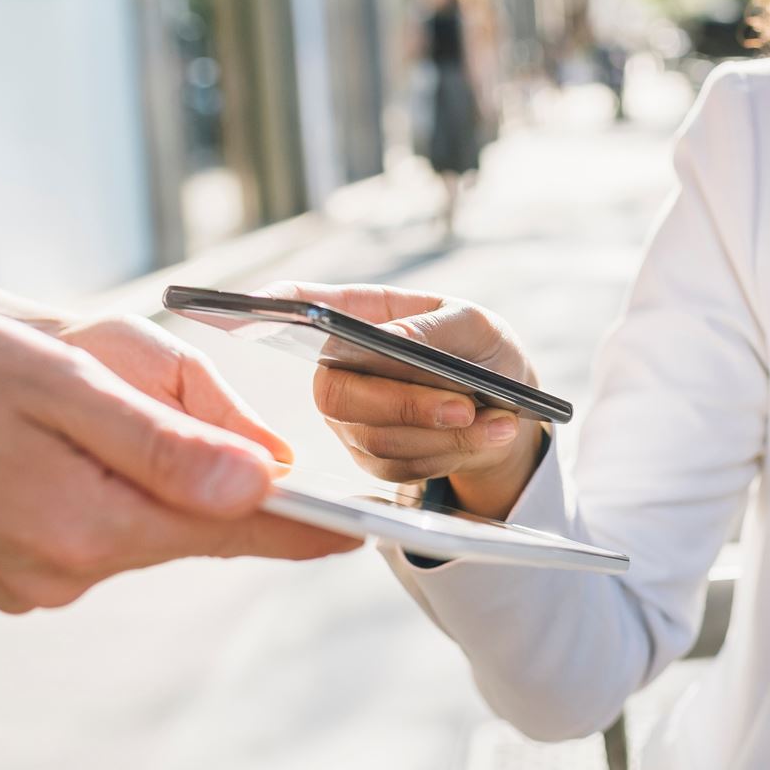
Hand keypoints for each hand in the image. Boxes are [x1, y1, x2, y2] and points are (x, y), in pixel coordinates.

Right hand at [0, 302, 355, 613]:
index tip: (369, 523)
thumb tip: (262, 487)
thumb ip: (167, 443)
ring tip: (72, 392)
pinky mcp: (5, 572)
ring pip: (138, 519)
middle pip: (188, 519)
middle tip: (161, 379)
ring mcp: (32, 581)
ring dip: (144, 464)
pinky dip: (100, 481)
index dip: (309, 523)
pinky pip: (89, 525)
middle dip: (205, 460)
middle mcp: (67, 573)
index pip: (236, 533)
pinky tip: (51, 431)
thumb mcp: (60, 384)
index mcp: (90, 527)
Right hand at [259, 282, 546, 518]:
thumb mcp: (474, 325)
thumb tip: (391, 340)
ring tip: (498, 422)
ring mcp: (351, 418)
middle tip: (464, 405)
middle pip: (335, 395)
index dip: (276, 304)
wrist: (508, 408)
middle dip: (406, 406)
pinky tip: (491, 435)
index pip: (302, 304)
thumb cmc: (481, 350)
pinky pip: (401, 469)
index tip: (260, 300)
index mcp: (359, 317)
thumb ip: (433, 329)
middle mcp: (340, 368)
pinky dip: (453, 455)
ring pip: (377, 440)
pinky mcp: (372, 458)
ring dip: (445, 435)